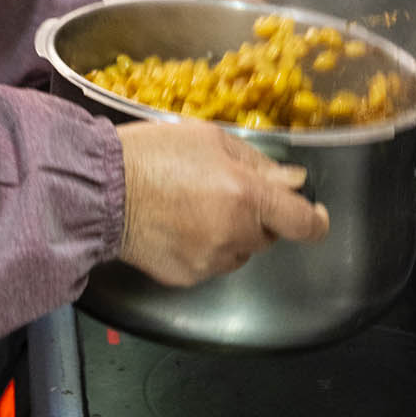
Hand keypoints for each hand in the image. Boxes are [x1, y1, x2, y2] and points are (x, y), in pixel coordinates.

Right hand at [116, 118, 328, 285]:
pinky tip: (178, 226)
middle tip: (225, 192)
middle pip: (269, 236)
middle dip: (258, 217)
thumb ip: (258, 163)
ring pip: (240, 252)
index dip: (316, 220)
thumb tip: (293, 182)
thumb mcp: (209, 139)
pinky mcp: (187, 277)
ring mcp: (210, 261)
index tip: (315, 213)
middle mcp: (234, 234)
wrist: (99, 189)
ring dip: (232, 234)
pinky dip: (204, 248)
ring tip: (195, 208)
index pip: (303, 222)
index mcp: (246, 196)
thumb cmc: (151, 154)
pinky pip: (211, 264)